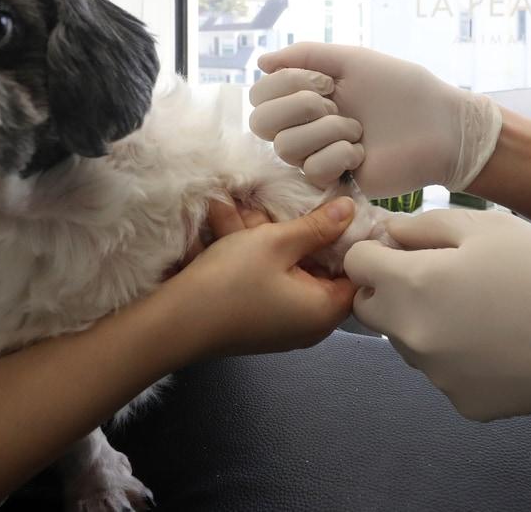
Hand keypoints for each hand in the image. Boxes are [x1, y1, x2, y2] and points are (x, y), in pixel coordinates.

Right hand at [164, 197, 358, 358]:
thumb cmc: (231, 282)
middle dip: (297, 232)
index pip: (355, 271)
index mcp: (325, 310)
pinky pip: (268, 280)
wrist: (174, 323)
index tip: (336, 210)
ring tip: (237, 211)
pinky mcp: (259, 319)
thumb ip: (318, 226)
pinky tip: (228, 225)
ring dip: (267, 238)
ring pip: (287, 269)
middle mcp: (310, 324)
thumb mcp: (277, 242)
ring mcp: (283, 324)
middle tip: (276, 206)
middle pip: (318, 267)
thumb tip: (351, 212)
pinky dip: (255, 255)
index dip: (348, 238)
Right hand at [249, 43, 501, 196]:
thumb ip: (305, 54)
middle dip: (299, 107)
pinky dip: (339, 155)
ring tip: (357, 129)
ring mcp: (318, 154)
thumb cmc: (402, 89)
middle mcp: (305, 125)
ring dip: (325, 131)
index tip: (327, 81)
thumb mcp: (353, 60)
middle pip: (261, 124)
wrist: (439, 125)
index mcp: (306, 95)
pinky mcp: (334, 181)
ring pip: (286, 148)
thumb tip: (260, 61)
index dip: (285, 85)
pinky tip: (362, 152)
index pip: (260, 94)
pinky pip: (312, 169)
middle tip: (336, 104)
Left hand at [343, 209, 530, 420]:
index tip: (400, 248)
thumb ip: (421, 227)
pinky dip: (456, 354)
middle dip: (391, 289)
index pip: (356, 266)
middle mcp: (413, 336)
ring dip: (424, 321)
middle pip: (372, 309)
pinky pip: (441, 370)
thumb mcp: (483, 226)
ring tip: (477, 307)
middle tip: (438, 276)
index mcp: (412, 286)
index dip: (376, 251)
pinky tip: (495, 339)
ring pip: (407, 341)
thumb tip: (388, 236)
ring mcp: (435, 376)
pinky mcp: (461, 402)